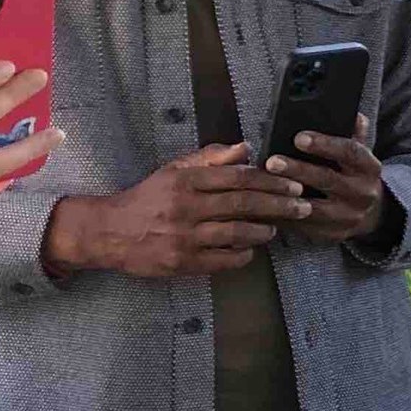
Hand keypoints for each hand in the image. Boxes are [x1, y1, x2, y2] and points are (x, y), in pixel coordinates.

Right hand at [45, 143, 310, 276]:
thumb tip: (246, 148)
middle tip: (302, 206)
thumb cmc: (147, 198)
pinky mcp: (183, 262)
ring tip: (275, 228)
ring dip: (263, 230)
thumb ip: (211, 159)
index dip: (271, 180)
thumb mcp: (174, 171)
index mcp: (185, 181)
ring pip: (237, 232)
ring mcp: (184, 237)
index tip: (293, 184)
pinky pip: (224, 259)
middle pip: (243, 203)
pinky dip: (243, 254)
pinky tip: (251, 249)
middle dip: (280, 204)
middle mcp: (186, 207)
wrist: (108, 232)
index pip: (238, 177)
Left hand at [264, 115, 389, 242]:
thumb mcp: (360, 156)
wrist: (372, 216)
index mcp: (369, 169)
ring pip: (313, 208)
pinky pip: (302, 226)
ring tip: (262, 186)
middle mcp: (362, 193)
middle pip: (328, 180)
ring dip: (286, 197)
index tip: (299, 137)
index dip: (325, 144)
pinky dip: (281, 215)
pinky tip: (262, 206)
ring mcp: (348, 217)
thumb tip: (354, 114)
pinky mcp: (331, 234)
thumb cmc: (356, 177)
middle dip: (298, 170)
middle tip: (272, 161)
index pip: (351, 153)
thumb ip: (355, 136)